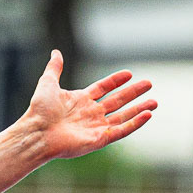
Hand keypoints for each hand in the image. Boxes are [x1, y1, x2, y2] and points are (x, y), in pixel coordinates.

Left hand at [22, 51, 156, 159]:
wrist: (37, 132)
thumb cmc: (39, 111)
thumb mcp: (48, 83)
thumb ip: (54, 68)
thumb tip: (56, 52)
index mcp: (80, 101)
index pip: (103, 89)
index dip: (116, 81)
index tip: (129, 74)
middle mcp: (90, 114)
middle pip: (117, 102)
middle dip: (134, 93)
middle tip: (149, 84)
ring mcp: (95, 127)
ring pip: (123, 117)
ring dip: (139, 110)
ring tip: (155, 102)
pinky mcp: (99, 139)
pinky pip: (121, 131)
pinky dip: (135, 123)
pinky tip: (147, 115)